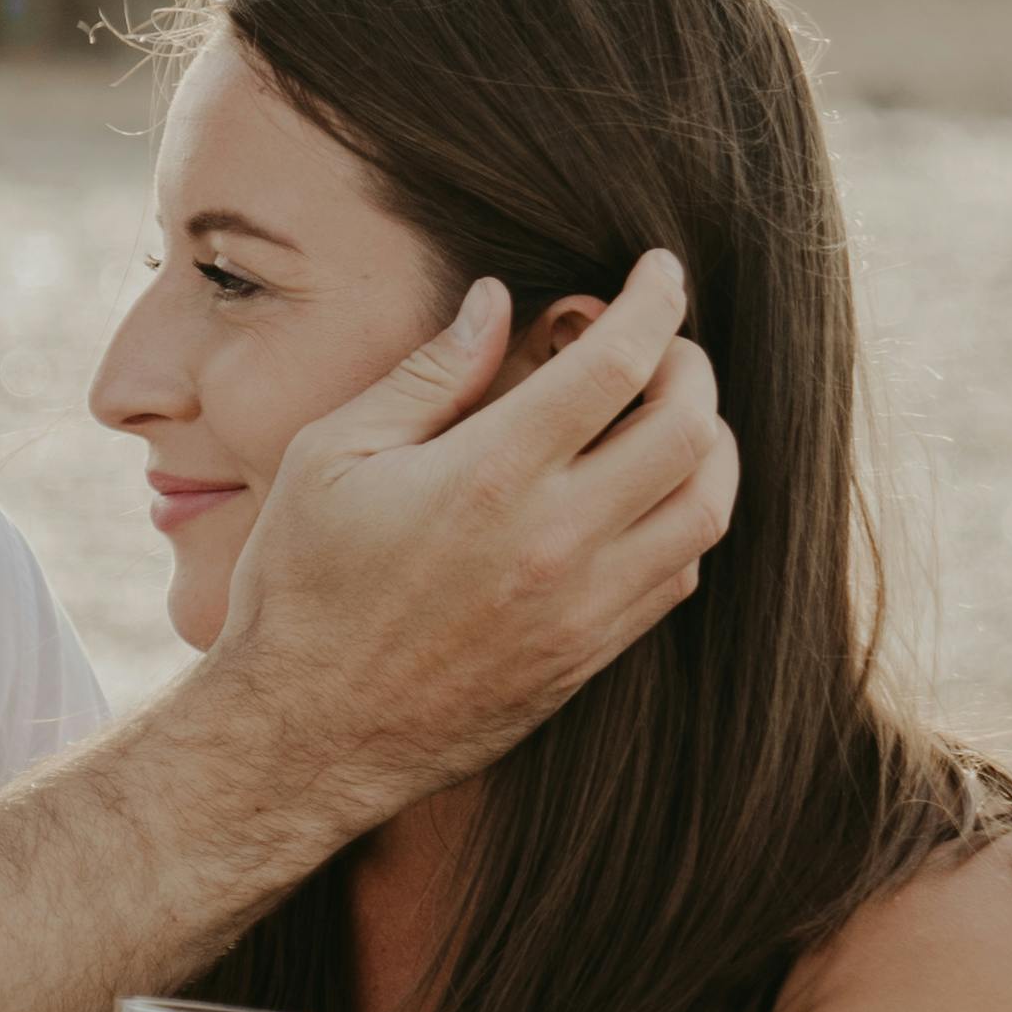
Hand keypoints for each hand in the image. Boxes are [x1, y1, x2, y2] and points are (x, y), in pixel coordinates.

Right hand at [207, 251, 735, 811]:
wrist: (302, 739)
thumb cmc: (300, 588)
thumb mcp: (330, 456)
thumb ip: (428, 375)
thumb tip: (497, 301)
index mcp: (488, 475)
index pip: (619, 362)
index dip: (657, 301)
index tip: (661, 273)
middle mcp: (554, 542)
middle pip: (692, 430)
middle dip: (693, 367)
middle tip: (665, 347)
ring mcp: (583, 608)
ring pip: (706, 509)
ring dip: (710, 446)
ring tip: (673, 416)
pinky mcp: (589, 659)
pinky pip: (680, 575)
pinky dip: (685, 519)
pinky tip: (647, 496)